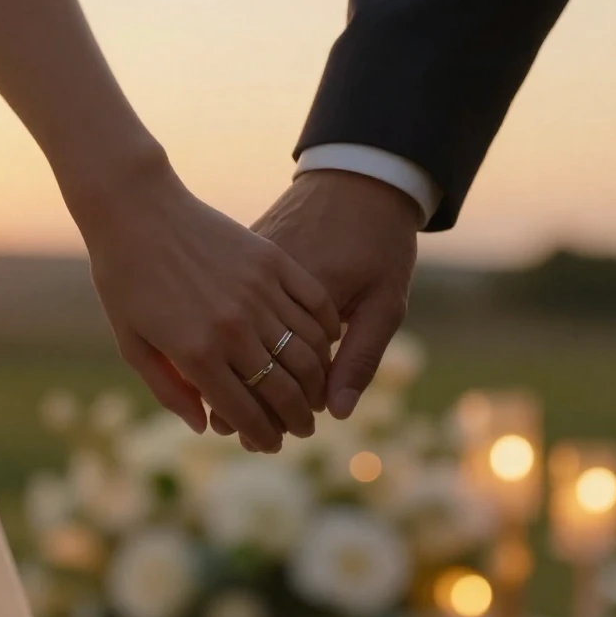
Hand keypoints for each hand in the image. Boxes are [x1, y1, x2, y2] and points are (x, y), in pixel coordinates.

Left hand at [79, 163, 340, 452]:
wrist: (137, 209)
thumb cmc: (124, 279)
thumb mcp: (132, 344)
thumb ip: (169, 390)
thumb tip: (205, 426)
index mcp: (196, 353)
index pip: (246, 411)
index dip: (264, 435)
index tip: (273, 444)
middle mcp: (232, 327)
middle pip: (284, 389)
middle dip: (299, 418)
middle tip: (304, 428)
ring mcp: (256, 292)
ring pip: (306, 351)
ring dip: (316, 381)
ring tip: (314, 394)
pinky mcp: (271, 261)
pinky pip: (314, 304)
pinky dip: (326, 330)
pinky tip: (324, 344)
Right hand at [211, 170, 420, 441]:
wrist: (359, 178)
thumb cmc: (380, 243)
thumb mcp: (385, 304)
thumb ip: (361, 358)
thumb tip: (336, 412)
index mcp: (302, 302)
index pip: (278, 376)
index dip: (271, 413)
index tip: (275, 438)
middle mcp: (266, 289)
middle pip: (244, 364)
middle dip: (244, 407)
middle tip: (253, 437)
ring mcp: (250, 273)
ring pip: (230, 338)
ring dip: (232, 375)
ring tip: (238, 409)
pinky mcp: (244, 257)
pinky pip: (232, 308)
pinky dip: (234, 337)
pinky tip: (240, 360)